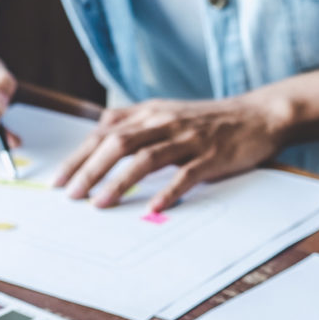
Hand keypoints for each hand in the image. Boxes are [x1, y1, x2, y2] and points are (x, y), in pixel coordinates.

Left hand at [52, 94, 293, 210]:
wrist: (259, 115)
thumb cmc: (210, 119)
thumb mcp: (167, 111)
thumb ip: (134, 121)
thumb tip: (99, 133)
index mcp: (150, 112)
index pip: (104, 133)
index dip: (78, 157)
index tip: (59, 180)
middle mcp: (164, 122)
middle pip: (118, 144)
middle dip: (90, 171)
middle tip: (71, 196)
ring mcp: (188, 139)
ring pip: (145, 158)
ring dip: (119, 182)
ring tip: (100, 204)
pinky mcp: (211, 156)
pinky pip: (185, 175)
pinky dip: (167, 192)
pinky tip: (152, 208)